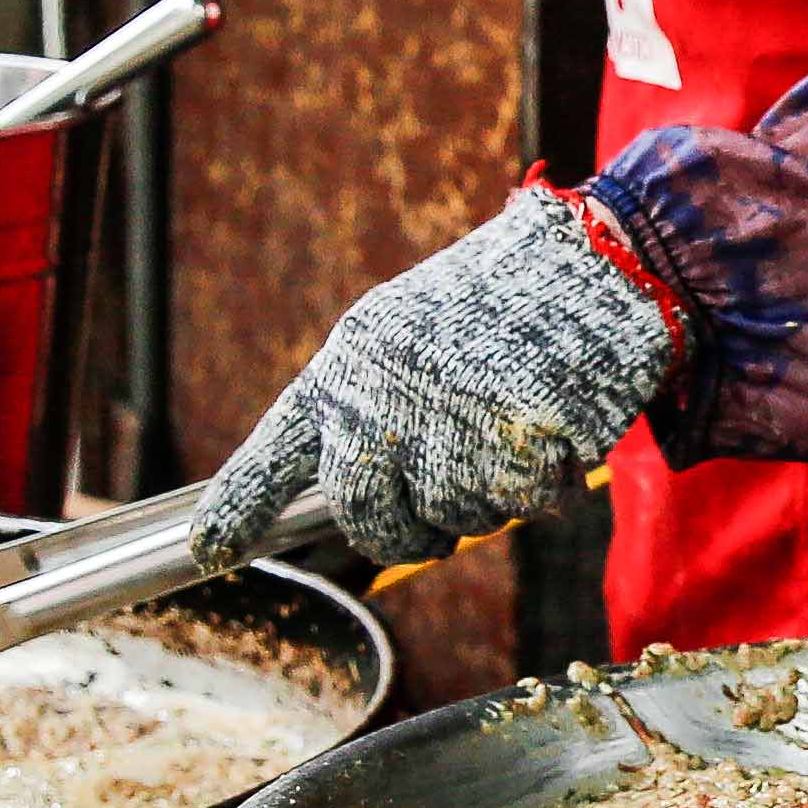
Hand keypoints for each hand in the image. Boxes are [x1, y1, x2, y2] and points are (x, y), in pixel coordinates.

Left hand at [190, 190, 676, 574]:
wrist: (596, 259)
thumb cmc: (503, 299)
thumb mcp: (406, 330)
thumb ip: (369, 403)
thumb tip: (352, 492)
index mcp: (351, 360)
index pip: (276, 447)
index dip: (239, 505)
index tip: (211, 548)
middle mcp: (386, 394)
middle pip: (363, 515)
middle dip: (400, 534)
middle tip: (432, 526)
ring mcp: (449, 423)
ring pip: (452, 519)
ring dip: (487, 497)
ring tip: (513, 428)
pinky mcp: (517, 445)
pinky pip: (521, 507)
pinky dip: (545, 487)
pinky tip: (555, 431)